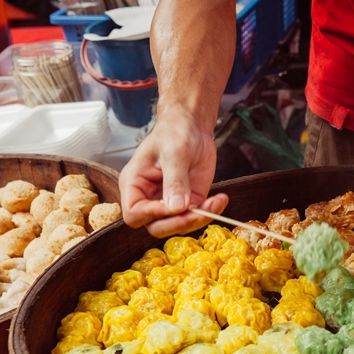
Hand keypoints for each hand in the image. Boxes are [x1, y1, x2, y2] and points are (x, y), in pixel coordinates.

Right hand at [119, 109, 227, 237]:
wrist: (192, 126)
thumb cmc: (174, 132)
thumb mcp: (174, 153)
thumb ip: (175, 181)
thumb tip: (176, 207)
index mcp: (134, 185)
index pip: (134, 213)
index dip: (152, 215)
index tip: (173, 206)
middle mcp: (149, 198)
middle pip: (156, 226)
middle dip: (178, 222)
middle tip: (198, 210)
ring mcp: (170, 202)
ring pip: (178, 225)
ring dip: (198, 219)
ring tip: (215, 202)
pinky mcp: (189, 202)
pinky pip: (197, 216)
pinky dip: (210, 212)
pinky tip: (220, 200)